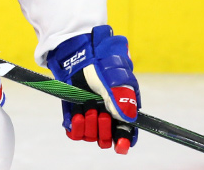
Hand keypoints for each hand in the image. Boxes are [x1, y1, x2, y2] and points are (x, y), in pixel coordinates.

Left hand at [47, 25, 139, 153]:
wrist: (78, 56)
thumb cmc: (101, 64)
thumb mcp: (114, 79)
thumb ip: (121, 99)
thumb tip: (129, 120)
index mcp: (122, 108)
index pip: (127, 132)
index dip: (125, 141)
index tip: (120, 146)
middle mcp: (107, 115)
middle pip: (108, 137)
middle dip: (103, 127)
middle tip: (99, 112)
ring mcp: (91, 116)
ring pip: (91, 136)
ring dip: (88, 123)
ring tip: (86, 106)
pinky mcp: (75, 116)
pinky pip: (76, 133)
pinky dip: (76, 126)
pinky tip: (77, 114)